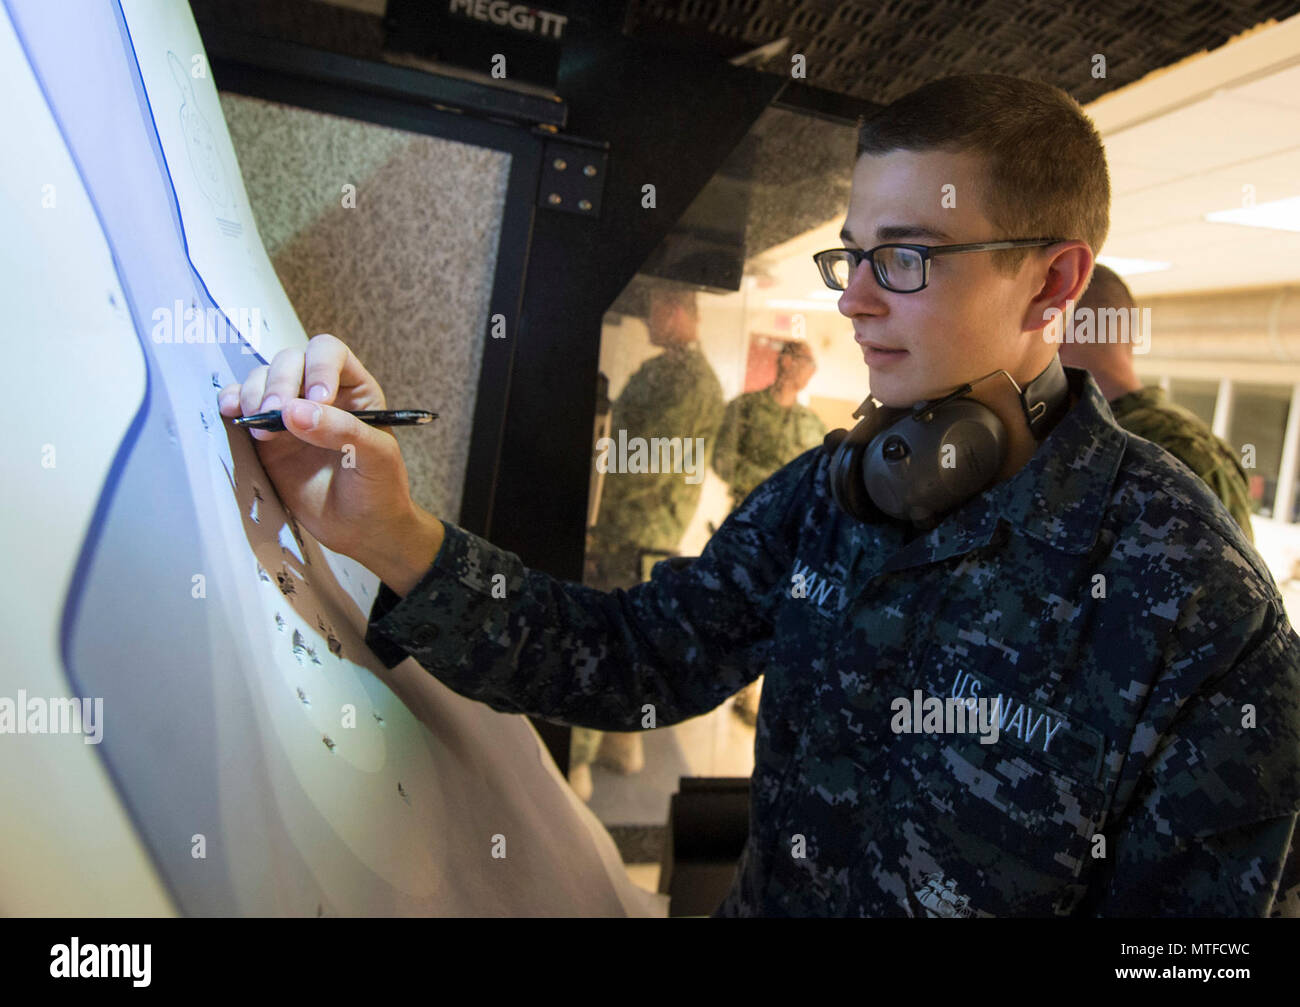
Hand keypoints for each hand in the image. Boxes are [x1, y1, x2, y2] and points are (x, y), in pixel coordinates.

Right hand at [216, 333, 439, 586]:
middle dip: (280, 382)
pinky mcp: (265, 437)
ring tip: (260, 424)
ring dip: (255, 393)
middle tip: (277, 413)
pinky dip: (231, 403)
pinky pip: (242, 407)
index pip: (329, 353)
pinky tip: (231, 412)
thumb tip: (293, 411)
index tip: (317, 399)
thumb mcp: (375, 457)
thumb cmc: (379, 488)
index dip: (318, 367)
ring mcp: (290, 413)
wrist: (361, 530)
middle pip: (289, 361)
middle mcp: (318, 393)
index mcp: (353, 389)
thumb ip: (342, 430)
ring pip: (262, 380)